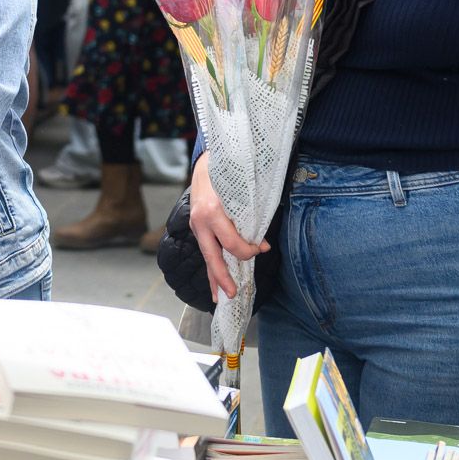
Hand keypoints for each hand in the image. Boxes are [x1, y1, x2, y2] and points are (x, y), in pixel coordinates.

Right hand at [187, 153, 265, 303]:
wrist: (205, 162)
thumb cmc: (227, 175)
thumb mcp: (242, 193)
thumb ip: (252, 219)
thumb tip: (262, 244)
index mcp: (212, 212)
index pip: (231, 243)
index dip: (248, 251)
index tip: (260, 249)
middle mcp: (200, 221)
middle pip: (212, 256)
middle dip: (223, 278)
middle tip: (234, 294)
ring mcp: (195, 224)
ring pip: (206, 256)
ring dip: (213, 278)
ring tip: (218, 297)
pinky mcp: (196, 226)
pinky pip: (205, 249)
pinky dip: (210, 266)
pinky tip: (214, 280)